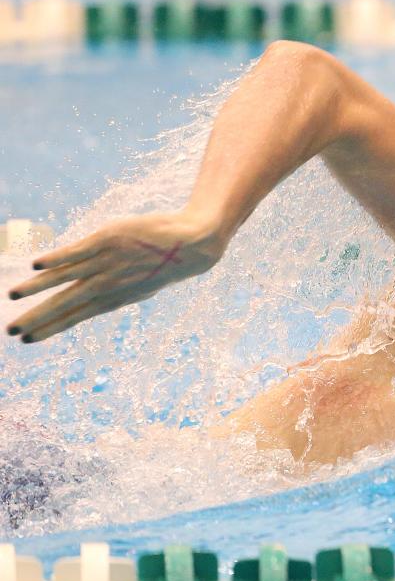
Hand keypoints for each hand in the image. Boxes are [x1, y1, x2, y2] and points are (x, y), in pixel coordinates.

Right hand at [6, 211, 225, 342]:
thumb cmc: (164, 264)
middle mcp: (107, 284)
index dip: (51, 328)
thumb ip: (113, 294)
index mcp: (114, 298)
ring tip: (14, 294)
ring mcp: (107, 262)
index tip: (28, 340)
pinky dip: (58, 258)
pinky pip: (78, 251)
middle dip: (38, 318)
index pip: (76, 317)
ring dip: (38, 286)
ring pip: (66, 277)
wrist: (191, 245)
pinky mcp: (108, 239)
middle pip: (66, 303)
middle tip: (12, 331)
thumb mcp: (139, 287)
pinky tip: (37, 265)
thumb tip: (93, 301)